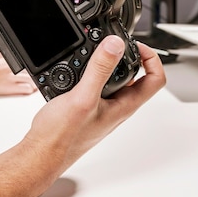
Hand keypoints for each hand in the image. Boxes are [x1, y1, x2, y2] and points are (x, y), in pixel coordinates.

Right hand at [0, 58, 36, 96]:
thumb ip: (10, 66)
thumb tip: (19, 71)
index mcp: (10, 60)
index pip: (28, 65)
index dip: (33, 71)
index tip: (34, 75)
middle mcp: (13, 67)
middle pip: (33, 73)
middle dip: (35, 79)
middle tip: (35, 84)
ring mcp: (12, 77)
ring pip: (33, 81)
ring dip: (34, 86)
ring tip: (31, 89)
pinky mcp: (10, 88)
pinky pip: (27, 89)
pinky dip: (28, 92)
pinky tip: (26, 93)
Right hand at [25, 36, 165, 168]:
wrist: (41, 153)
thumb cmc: (62, 137)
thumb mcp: (83, 97)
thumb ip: (100, 69)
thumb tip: (115, 45)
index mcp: (124, 105)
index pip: (156, 79)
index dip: (151, 57)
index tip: (135, 45)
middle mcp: (116, 106)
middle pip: (135, 76)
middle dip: (125, 55)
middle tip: (112, 43)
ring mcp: (102, 107)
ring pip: (113, 78)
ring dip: (105, 62)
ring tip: (94, 50)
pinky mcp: (87, 106)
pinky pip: (95, 83)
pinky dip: (89, 70)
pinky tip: (75, 67)